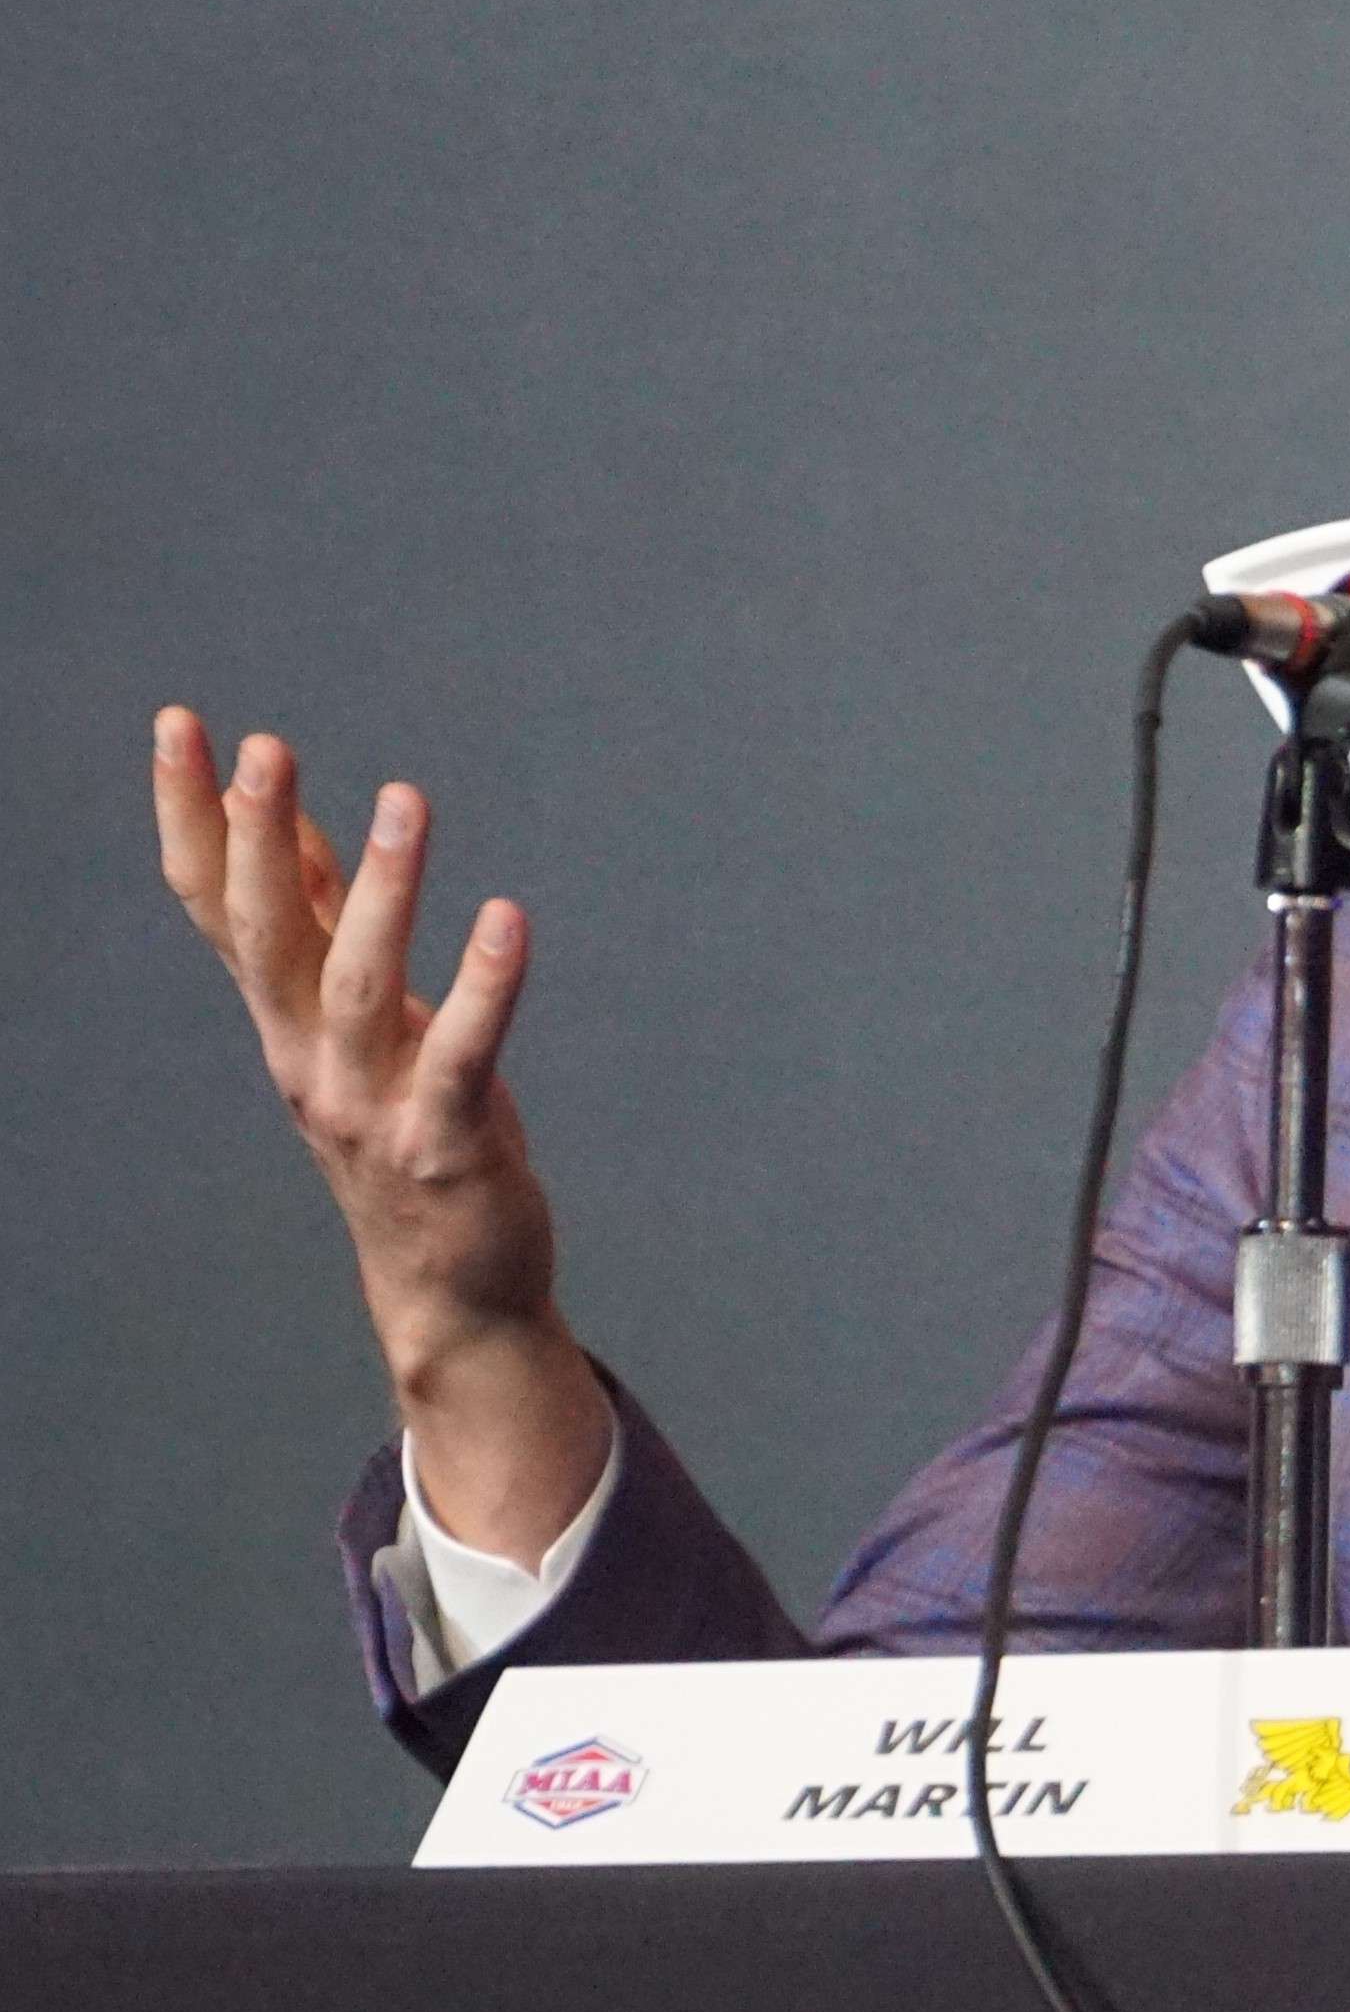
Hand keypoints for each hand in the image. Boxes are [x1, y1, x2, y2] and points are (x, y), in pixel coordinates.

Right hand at [152, 709, 611, 1566]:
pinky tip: (507, 916)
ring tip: (405, 799)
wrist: (449, 1287)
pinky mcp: (448, 1144)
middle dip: (259, 842)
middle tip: (263, 747)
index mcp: (282, 1022)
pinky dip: (486, 987)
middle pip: (269, 938)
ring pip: (361, 987)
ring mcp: (371, 1106)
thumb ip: (325, 928)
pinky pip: (463, 1056)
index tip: (179, 724)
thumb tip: (301, 827)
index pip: (216, 906)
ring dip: (380, 892)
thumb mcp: (357, 1023)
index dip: (193, 817)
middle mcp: (307, 1060)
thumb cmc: (408, 1132)